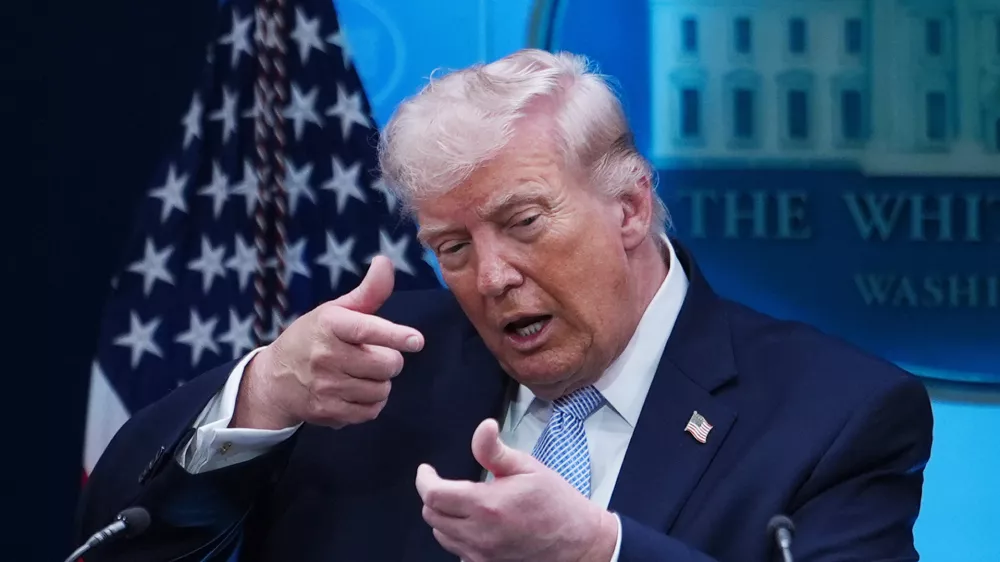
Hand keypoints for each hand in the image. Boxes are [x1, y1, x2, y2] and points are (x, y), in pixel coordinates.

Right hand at [231, 255, 424, 429]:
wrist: (274, 380)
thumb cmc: (313, 338)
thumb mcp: (335, 310)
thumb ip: (368, 291)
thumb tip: (386, 262)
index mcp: (330, 324)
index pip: (368, 330)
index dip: (396, 336)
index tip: (416, 341)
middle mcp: (326, 355)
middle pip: (387, 364)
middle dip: (389, 359)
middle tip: (372, 355)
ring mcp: (326, 386)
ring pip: (382, 389)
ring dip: (380, 382)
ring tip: (361, 373)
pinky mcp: (329, 412)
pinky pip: (371, 411)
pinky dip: (371, 403)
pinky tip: (356, 391)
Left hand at [415, 419, 617, 561]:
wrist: (579, 544)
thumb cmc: (555, 501)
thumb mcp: (528, 468)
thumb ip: (496, 451)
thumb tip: (483, 426)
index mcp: (487, 506)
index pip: (434, 496)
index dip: (424, 480)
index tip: (427, 470)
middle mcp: (479, 535)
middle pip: (432, 517)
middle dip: (432, 496)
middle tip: (444, 483)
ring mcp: (481, 555)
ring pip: (442, 535)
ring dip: (443, 517)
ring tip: (461, 503)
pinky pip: (458, 551)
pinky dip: (457, 536)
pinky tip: (475, 525)